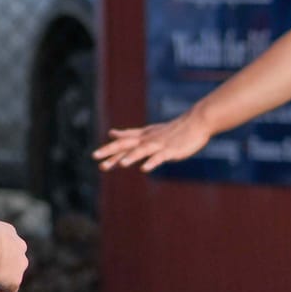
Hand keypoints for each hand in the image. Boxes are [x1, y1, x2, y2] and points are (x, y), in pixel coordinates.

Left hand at [92, 109, 213, 172]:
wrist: (196, 122)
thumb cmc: (172, 129)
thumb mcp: (148, 131)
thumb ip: (129, 134)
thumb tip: (111, 133)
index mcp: (141, 137)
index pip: (122, 143)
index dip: (108, 149)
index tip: (94, 156)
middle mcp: (147, 140)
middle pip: (126, 145)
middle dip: (111, 152)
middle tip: (96, 158)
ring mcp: (159, 145)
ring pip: (142, 150)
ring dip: (131, 157)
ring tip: (120, 164)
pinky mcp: (171, 150)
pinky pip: (160, 157)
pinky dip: (152, 162)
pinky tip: (144, 168)